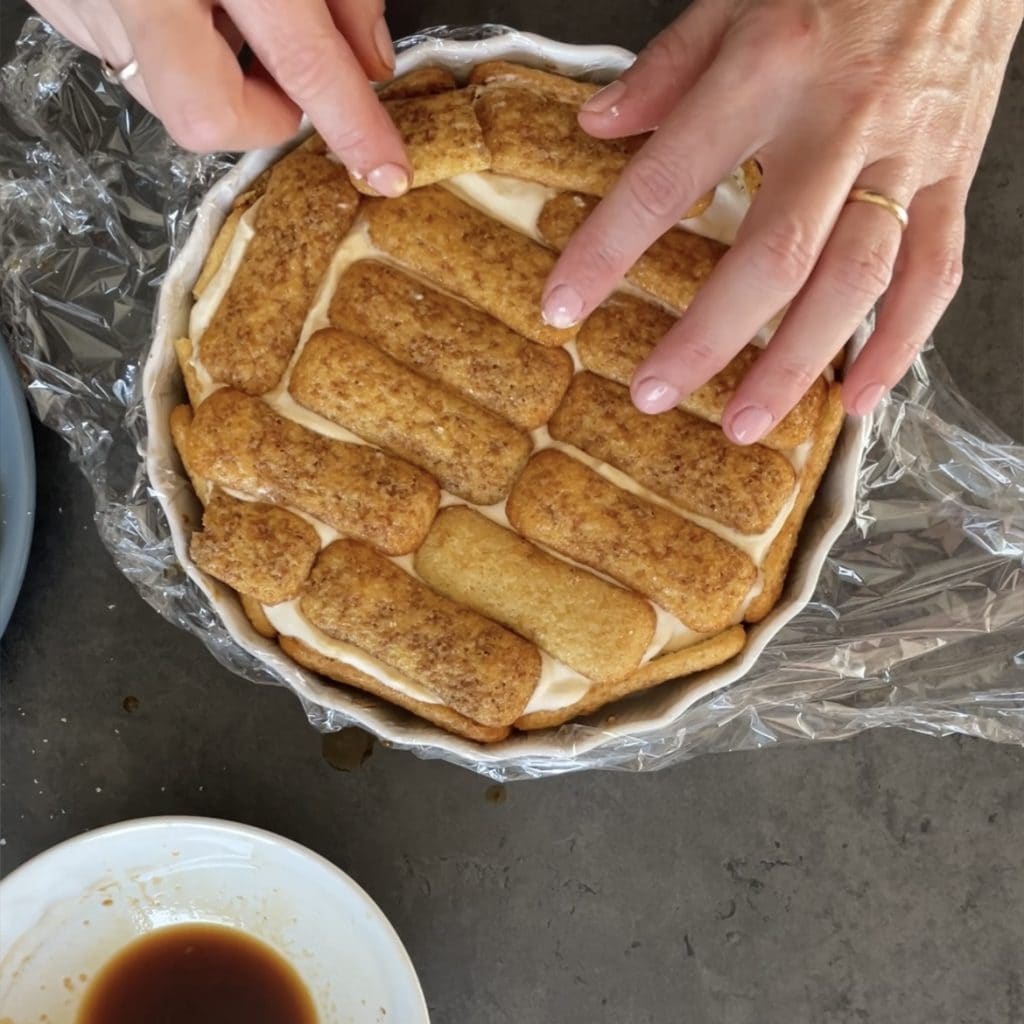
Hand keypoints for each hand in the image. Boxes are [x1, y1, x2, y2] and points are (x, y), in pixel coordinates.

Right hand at [30, 0, 410, 195]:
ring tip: (219, 7)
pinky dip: (169, 42)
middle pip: (204, 116)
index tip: (384, 168)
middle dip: (258, 117)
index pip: (300, 58)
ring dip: (214, 74)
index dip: (351, 122)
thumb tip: (369, 61)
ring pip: (164, 93)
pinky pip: (127, 55)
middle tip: (279, 76)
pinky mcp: (55, 3)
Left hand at [542, 0, 1022, 441]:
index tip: (563, 306)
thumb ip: (668, 66)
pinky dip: (900, 343)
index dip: (608, 251)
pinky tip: (857, 396)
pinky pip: (936, 273)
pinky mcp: (955, 174)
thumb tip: (596, 124)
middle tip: (654, 394)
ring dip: (798, 364)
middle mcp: (841, 121)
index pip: (668, 180)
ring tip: (744, 423)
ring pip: (855, 280)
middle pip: (774, 255)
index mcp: (769, 70)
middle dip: (709, 338)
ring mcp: (906, 155)